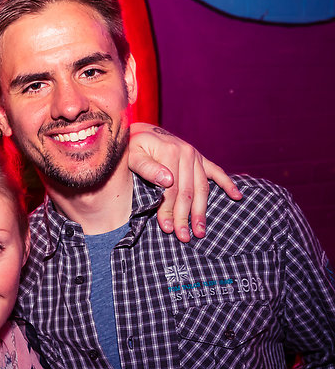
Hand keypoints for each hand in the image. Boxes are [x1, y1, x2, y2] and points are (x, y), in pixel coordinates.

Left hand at [128, 123, 241, 240]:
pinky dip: (228, 184)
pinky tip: (237, 196)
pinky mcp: (199, 158)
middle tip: (184, 237)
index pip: (171, 189)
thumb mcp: (132, 155)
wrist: (139, 131)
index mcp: (170, 152)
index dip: (169, 210)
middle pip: (188, 192)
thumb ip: (147, 168)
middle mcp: (186, 153)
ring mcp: (195, 155)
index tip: (166, 228)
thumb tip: (167, 181)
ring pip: (202, 188)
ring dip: (202, 211)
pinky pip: (216, 172)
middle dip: (185, 217)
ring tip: (200, 231)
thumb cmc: (132, 147)